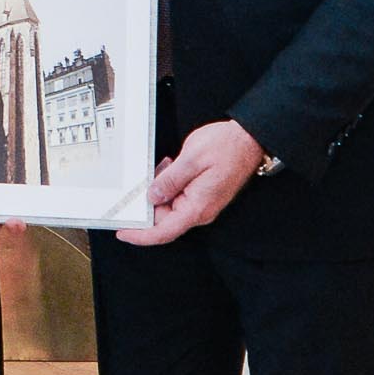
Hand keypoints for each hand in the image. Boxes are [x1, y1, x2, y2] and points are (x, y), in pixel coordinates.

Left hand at [118, 119, 265, 246]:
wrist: (250, 139)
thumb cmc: (227, 147)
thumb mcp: (191, 159)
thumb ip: (169, 180)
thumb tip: (152, 196)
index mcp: (197, 207)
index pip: (164, 231)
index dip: (141, 235)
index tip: (123, 233)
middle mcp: (200, 210)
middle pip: (164, 218)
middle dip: (147, 203)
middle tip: (137, 184)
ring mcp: (201, 203)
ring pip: (169, 205)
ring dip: (159, 189)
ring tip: (162, 167)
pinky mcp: (201, 194)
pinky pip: (178, 195)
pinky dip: (169, 183)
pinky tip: (169, 168)